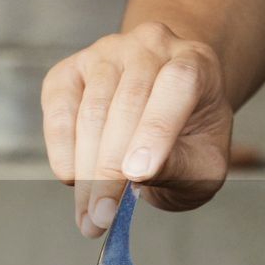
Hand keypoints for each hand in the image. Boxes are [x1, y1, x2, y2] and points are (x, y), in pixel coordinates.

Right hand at [41, 22, 231, 234]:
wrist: (165, 100)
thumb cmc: (189, 136)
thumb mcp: (205, 161)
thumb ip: (181, 167)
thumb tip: (137, 174)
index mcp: (194, 62)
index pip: (177, 86)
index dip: (156, 130)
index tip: (138, 175)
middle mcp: (149, 46)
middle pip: (126, 104)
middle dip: (110, 171)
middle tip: (102, 218)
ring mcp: (105, 53)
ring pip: (90, 111)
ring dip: (85, 171)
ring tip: (88, 215)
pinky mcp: (70, 70)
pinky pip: (59, 109)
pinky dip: (61, 149)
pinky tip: (72, 179)